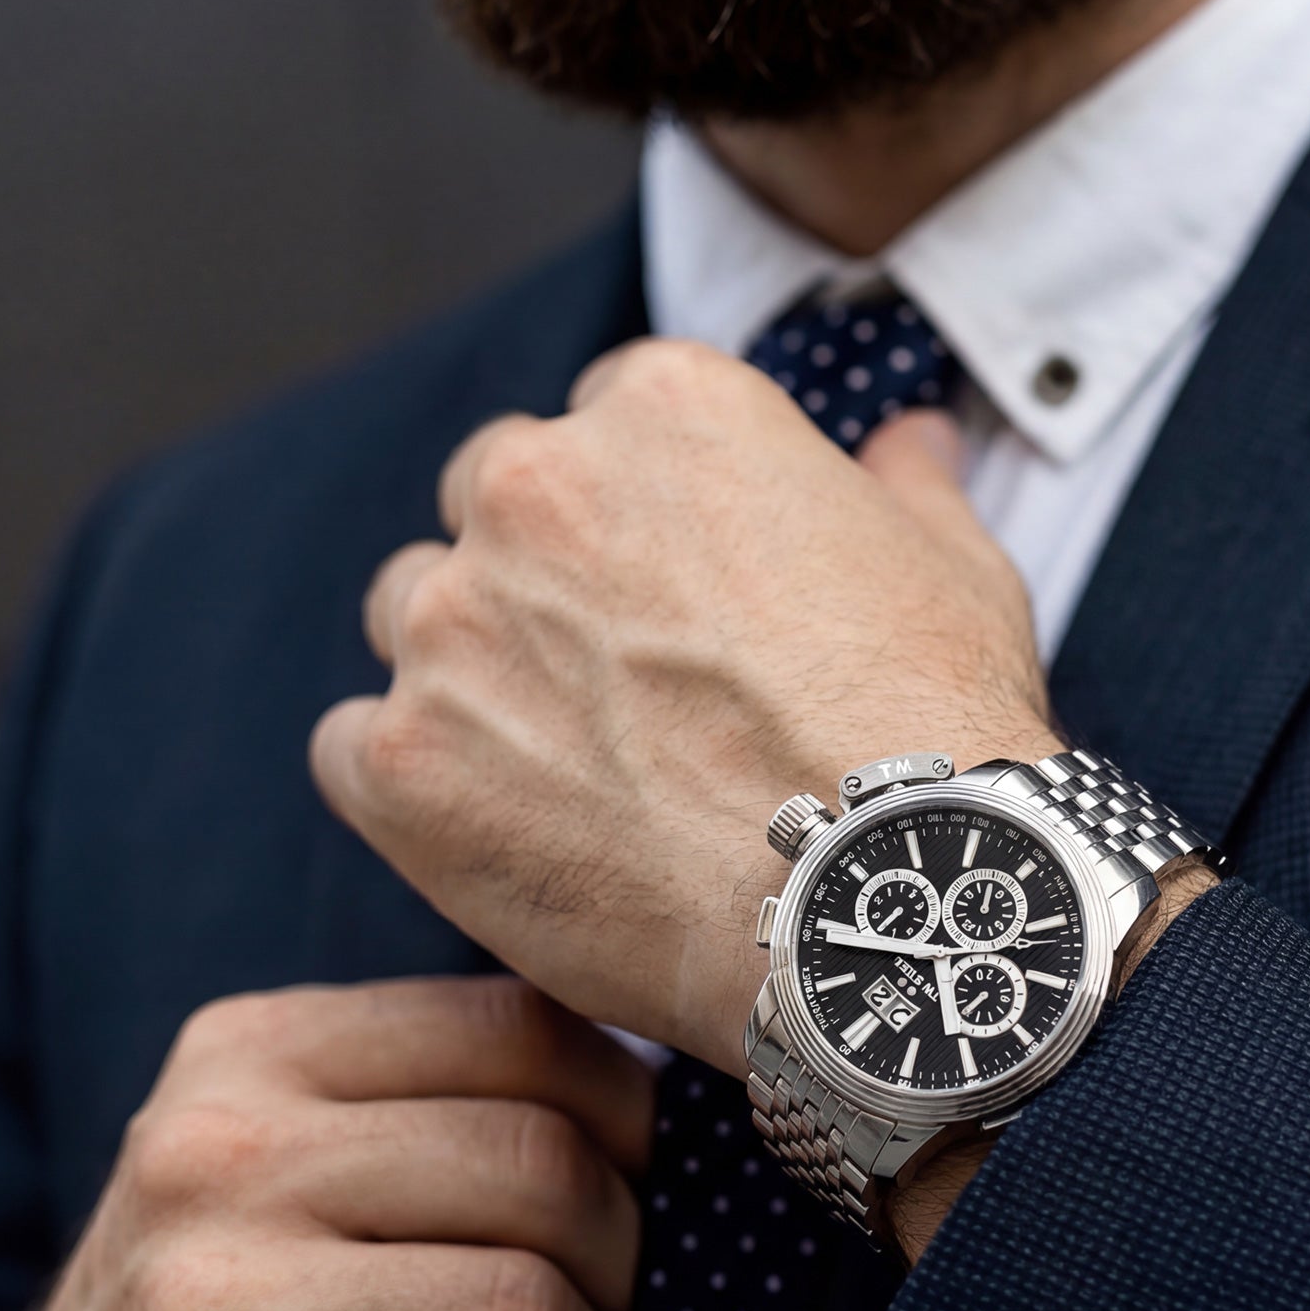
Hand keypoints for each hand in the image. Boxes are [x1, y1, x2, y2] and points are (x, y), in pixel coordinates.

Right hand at [18, 980, 650, 1310]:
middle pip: (538, 1155)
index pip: (516, 1021)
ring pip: (521, 1299)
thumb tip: (651, 1072)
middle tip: (615, 1298)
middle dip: (620, 1241)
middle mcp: (216, 1145)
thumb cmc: (234, 1298)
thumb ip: (429, 1099)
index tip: (640, 1162)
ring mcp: (207, 1285)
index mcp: (253, 1048)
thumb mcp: (298, 1155)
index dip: (619, 1098)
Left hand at [311, 339, 1058, 1075]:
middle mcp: (537, 484)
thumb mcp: (951, 563)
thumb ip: (906, 479)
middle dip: (545, 567)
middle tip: (628, 672)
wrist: (882, 899)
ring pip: (416, 613)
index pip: (607, 417)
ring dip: (473, 665)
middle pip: (494, 494)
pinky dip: (416, 783)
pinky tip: (513, 832)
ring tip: (578, 763)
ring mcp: (454, 622)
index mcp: (667, 410)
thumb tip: (914, 438)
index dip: (650, 507)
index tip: (688, 582)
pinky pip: (357, 745)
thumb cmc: (933, 718)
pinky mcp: (400, 760)